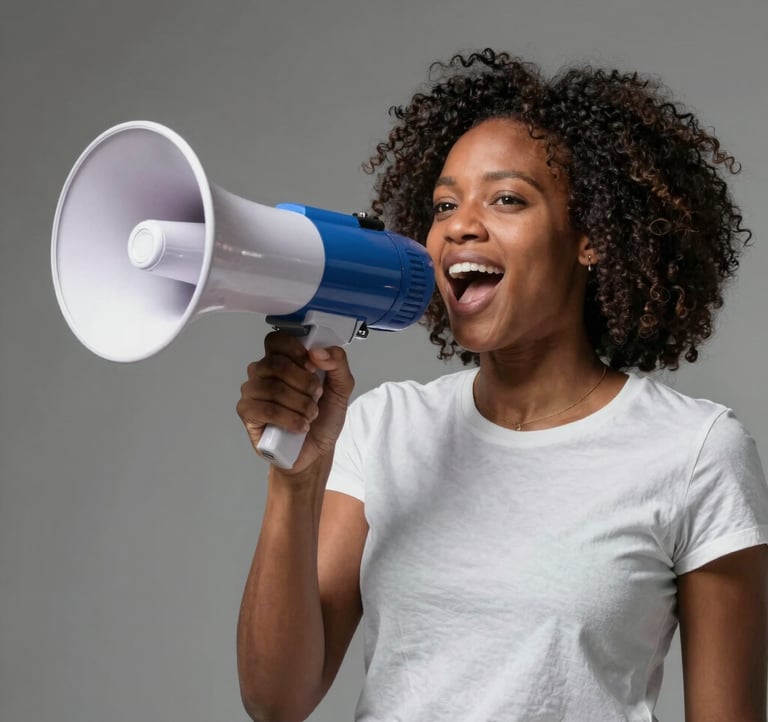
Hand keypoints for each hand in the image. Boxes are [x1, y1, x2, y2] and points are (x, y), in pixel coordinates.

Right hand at [236, 331, 354, 473]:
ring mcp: (253, 392)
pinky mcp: (248, 413)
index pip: (277, 340)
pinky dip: (289, 418)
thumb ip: (338, 363)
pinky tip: (300, 426)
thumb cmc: (323, 418)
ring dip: (300, 404)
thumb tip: (318, 352)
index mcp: (283, 360)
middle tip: (317, 396)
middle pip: (276, 364)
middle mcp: (263, 373)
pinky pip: (265, 409)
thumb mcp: (342, 387)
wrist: (317, 451)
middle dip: (304, 383)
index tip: (313, 366)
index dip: (295, 351)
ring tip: (310, 415)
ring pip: (272, 388)